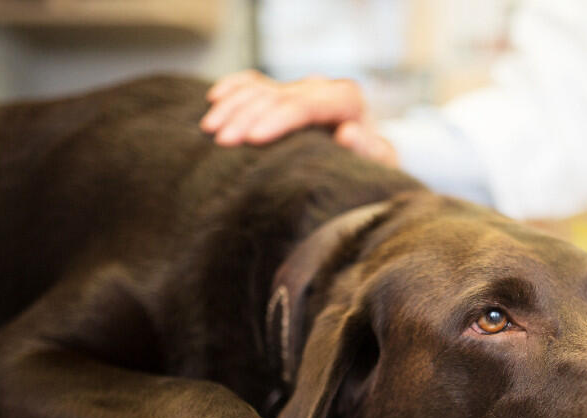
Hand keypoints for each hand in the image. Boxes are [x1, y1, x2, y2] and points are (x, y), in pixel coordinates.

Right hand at [200, 70, 397, 166]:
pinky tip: (214, 98)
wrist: (366, 159)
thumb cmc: (370, 167)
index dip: (277, 120)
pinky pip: (254, 82)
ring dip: (233, 106)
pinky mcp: (285, 92)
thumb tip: (348, 132)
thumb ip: (367, 149)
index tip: (253, 139)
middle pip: (277, 96)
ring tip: (209, 130)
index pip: (305, 105)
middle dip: (247, 117)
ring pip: (260, 88)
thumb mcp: (377, 164)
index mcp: (346, 99)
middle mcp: (321, 87)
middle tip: (221, 142)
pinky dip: (233, 87)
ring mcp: (300, 88)